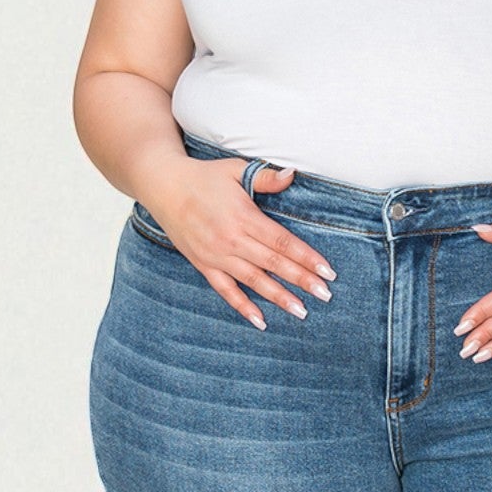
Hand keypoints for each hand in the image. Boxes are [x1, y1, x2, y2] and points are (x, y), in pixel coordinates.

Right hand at [145, 158, 336, 328]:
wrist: (164, 187)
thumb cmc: (204, 177)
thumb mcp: (236, 170)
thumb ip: (266, 177)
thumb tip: (292, 174)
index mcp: (244, 217)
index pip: (282, 241)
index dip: (306, 257)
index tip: (327, 270)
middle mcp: (232, 240)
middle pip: (273, 264)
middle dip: (301, 280)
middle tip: (325, 295)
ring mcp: (217, 256)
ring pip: (253, 281)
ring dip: (278, 297)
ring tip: (301, 311)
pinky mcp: (204, 265)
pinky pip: (226, 290)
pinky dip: (242, 307)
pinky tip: (260, 321)